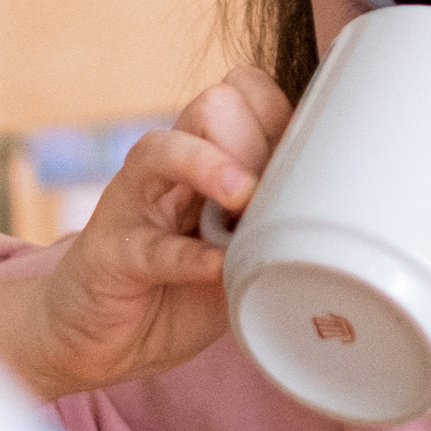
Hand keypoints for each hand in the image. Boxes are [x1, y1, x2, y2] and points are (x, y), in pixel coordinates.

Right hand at [0, 67, 291, 400]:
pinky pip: (151, 246)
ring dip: (212, 167)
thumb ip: (270, 231)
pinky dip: (190, 257)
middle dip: (254, 139)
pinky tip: (219, 267)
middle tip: (277, 190)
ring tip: (244, 198)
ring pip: (165, 151)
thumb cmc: (176, 290)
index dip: (281, 119)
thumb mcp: (237, 255)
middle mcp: (168, 168)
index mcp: (205, 157)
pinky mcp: (110, 252)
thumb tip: (331, 219)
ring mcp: (134, 204)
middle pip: (213, 106)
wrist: (98, 336)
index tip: (309, 163)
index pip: (246, 95)